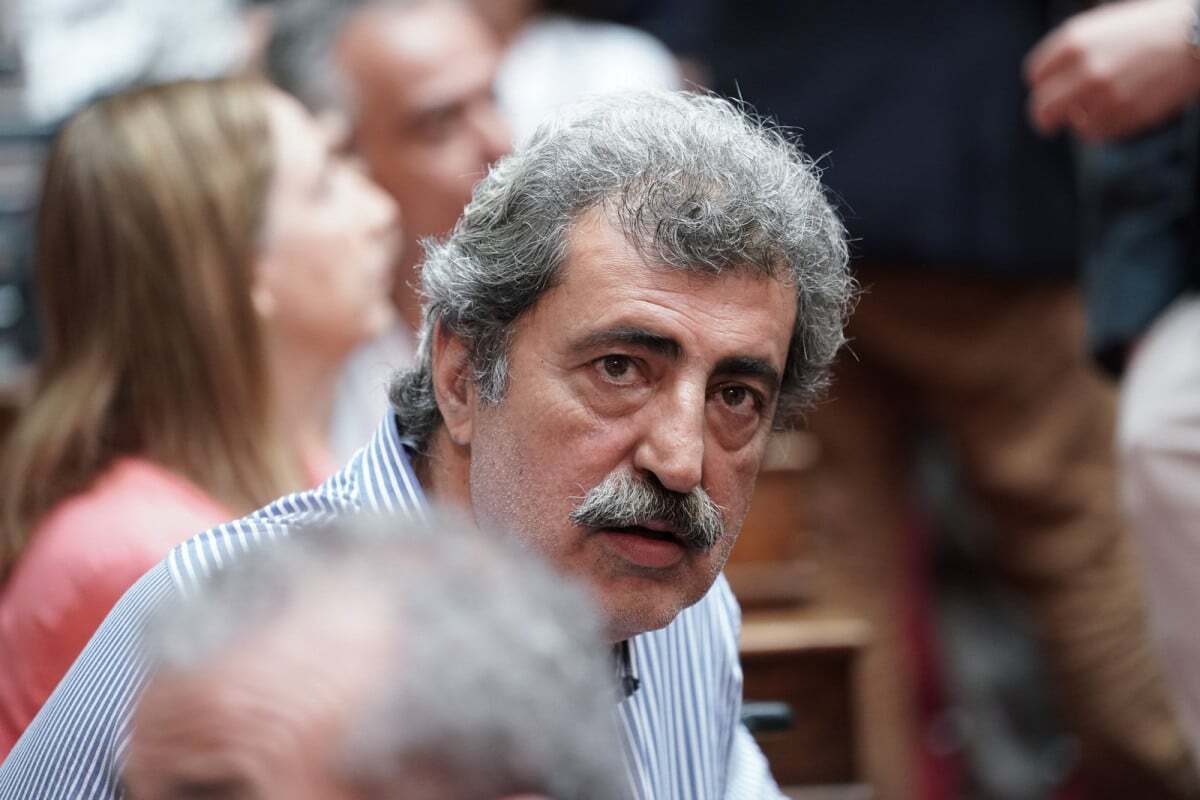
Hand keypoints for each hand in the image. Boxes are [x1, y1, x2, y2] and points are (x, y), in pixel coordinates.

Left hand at [1025, 0, 1199, 140]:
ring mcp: (1105, 94)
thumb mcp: (1105, 24)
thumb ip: (1074, 50)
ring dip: (1081, 120)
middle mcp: (1084, 68)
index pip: (1034, 76)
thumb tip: (1050, 79)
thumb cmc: (1154, 24)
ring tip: (1097, 108)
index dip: (1041, 85)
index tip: (1048, 89)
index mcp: (1073, 41)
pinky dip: (1103, 128)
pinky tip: (1116, 112)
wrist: (1199, 34)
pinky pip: (1099, 134)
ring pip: (1072, 125)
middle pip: (1041, 108)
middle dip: (1043, 116)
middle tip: (1047, 122)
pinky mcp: (1127, 114)